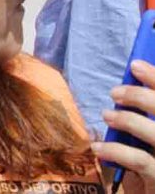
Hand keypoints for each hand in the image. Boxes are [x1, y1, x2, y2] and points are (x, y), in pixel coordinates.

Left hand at [91, 60, 154, 193]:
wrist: (150, 193)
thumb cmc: (149, 163)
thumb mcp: (147, 137)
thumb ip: (144, 115)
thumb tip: (127, 87)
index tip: (135, 65)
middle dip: (141, 97)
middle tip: (114, 93)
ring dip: (129, 121)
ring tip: (106, 115)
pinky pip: (141, 161)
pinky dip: (116, 151)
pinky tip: (98, 147)